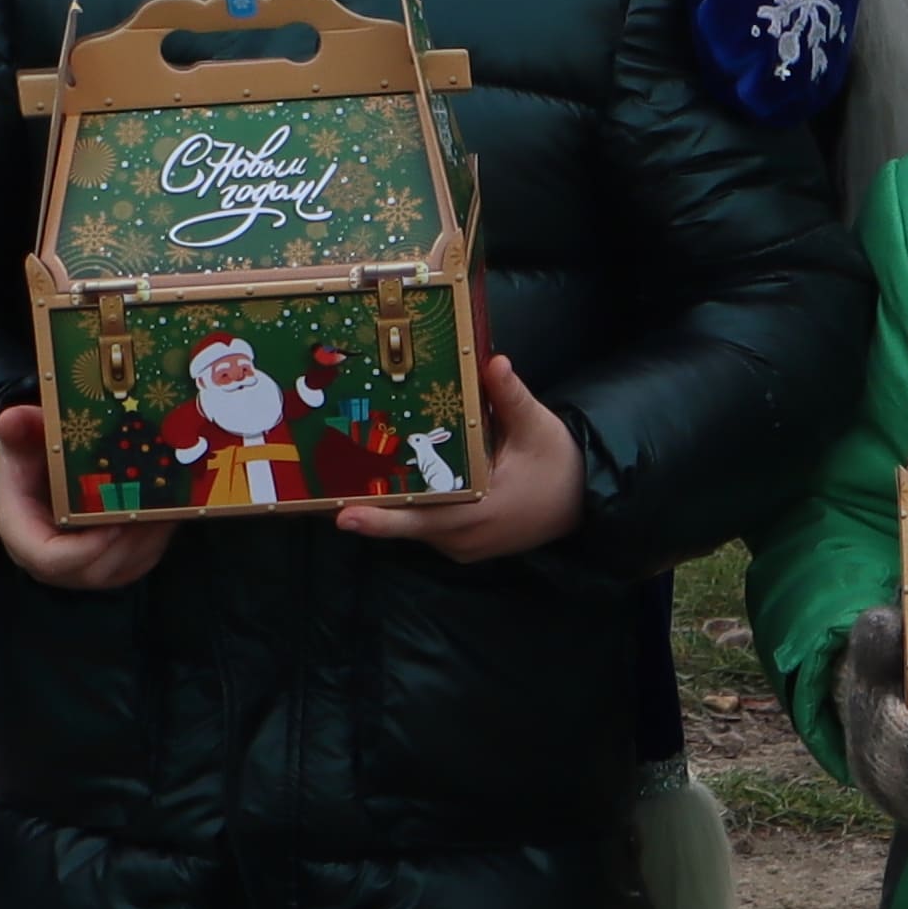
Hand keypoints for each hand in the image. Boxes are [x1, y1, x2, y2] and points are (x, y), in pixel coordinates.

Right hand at [0, 400, 167, 592]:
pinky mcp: (111, 563)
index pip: (49, 560)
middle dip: (127, 541)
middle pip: (93, 570)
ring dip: (148, 539)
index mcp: (23, 534)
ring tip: (166, 505)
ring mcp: (83, 565)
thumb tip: (11, 419)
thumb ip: (18, 430)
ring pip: (122, 568)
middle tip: (153, 509)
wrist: (44, 470)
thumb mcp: (21, 440)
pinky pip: (138, 562)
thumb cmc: (31, 458)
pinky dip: (157, 538)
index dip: (84, 550)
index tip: (113, 525)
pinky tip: (170, 508)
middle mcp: (52, 560)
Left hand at [339, 351, 586, 560]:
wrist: (583, 498)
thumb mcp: (536, 426)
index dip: (382, 520)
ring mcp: (463, 545)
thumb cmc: (558, 463)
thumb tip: (494, 363)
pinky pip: (428, 529)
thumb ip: (510, 396)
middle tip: (324, 498)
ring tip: (350, 481)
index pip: (424, 519)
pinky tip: (391, 485)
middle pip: (407, 526)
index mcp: (482, 511)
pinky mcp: (463, 544)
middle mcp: (466, 537)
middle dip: (368, 511)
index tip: (345, 517)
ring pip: (415, 528)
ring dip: (389, 507)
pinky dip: (411, 510)